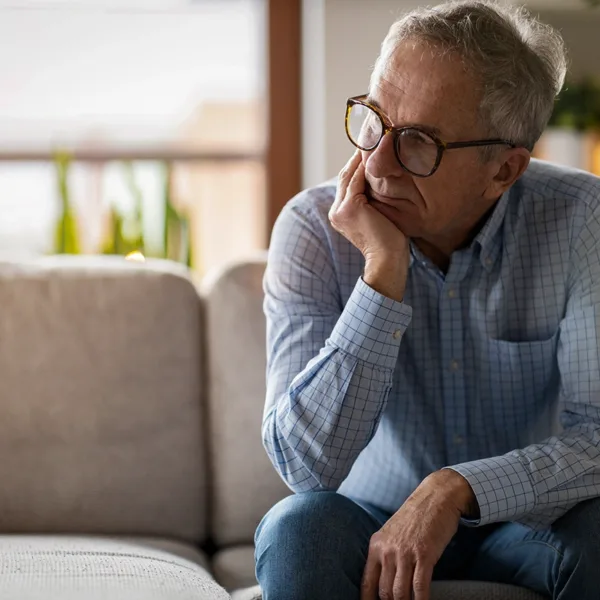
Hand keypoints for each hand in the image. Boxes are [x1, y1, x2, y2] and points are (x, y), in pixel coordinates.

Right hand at [329, 152, 408, 300]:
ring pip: (350, 174)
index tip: (372, 147)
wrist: (388, 262)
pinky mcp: (350, 208)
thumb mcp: (381, 217)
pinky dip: (367, 164)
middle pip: (346, 175)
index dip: (358, 164)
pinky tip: (378, 151)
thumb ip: (376, 201)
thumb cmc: (391, 244)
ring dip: (362, 155)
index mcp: (340, 214)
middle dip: (358, 155)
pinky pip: (357, 179)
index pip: (348, 182)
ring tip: (376, 138)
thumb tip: (387, 183)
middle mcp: (336, 211)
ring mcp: (340, 210)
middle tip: (374, 135)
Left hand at [360, 470, 476, 599]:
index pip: (367, 583)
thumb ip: (385, 555)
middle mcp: (387, 550)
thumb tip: (383, 583)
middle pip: (384, 592)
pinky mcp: (424, 555)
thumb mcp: (391, 533)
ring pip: (400, 593)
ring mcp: (405, 553)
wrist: (435, 498)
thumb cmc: (415, 518)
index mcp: (376, 545)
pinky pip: (420, 587)